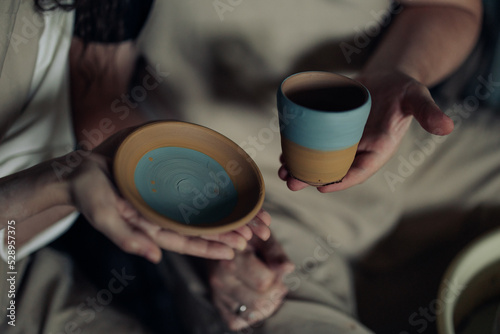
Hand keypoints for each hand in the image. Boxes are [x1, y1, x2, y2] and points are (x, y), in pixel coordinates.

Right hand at [67, 127, 270, 262]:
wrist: (80, 171)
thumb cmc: (89, 196)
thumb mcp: (104, 218)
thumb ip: (127, 239)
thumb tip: (154, 258)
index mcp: (151, 227)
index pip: (187, 240)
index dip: (211, 246)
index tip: (236, 249)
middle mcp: (163, 214)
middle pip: (200, 226)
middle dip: (226, 230)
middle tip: (254, 233)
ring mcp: (165, 197)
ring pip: (201, 208)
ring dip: (224, 212)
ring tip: (250, 216)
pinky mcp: (165, 179)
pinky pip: (191, 186)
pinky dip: (210, 189)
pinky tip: (228, 190)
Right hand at [208, 235, 294, 330]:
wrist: (223, 238)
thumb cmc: (247, 236)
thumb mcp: (262, 237)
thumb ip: (275, 252)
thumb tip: (288, 268)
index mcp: (232, 258)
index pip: (264, 282)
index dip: (278, 278)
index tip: (279, 270)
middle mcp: (220, 278)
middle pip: (259, 301)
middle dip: (275, 293)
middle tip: (278, 283)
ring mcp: (217, 293)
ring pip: (250, 314)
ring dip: (267, 306)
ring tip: (269, 290)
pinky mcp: (216, 303)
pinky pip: (235, 321)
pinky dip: (250, 316)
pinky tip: (256, 301)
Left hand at [279, 70, 454, 191]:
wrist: (387, 79)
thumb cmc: (403, 91)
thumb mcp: (416, 97)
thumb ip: (427, 112)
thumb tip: (446, 127)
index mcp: (377, 151)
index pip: (358, 172)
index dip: (340, 181)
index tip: (321, 187)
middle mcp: (357, 150)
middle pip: (332, 170)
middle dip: (311, 178)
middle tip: (291, 182)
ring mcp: (341, 141)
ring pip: (319, 160)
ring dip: (300, 167)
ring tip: (283, 171)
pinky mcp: (330, 129)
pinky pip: (314, 143)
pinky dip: (299, 149)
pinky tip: (284, 153)